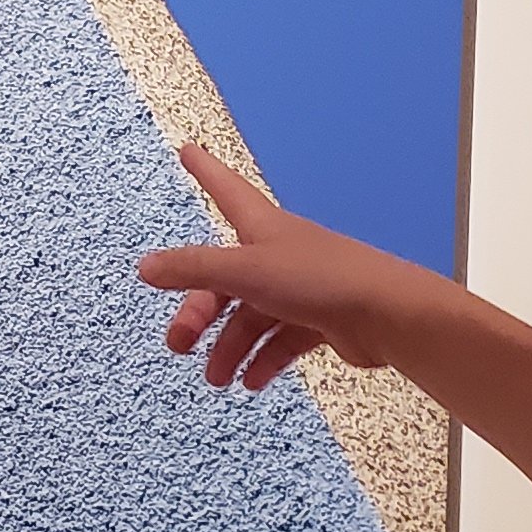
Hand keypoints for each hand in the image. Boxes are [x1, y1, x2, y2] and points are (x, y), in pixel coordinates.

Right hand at [136, 145, 442, 389]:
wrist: (386, 316)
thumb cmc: (318, 280)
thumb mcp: (246, 271)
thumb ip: (194, 269)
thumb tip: (146, 267)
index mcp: (262, 228)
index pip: (225, 190)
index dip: (205, 171)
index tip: (187, 149)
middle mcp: (279, 254)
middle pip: (226, 278)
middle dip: (200, 312)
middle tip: (179, 344)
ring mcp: (301, 289)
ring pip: (252, 316)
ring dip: (231, 346)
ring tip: (218, 379)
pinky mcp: (320, 321)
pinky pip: (282, 340)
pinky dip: (264, 359)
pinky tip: (252, 382)